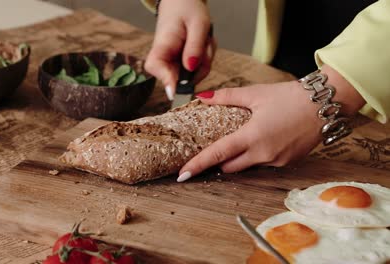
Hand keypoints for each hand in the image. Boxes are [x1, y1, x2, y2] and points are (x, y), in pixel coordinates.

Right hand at [145, 0, 214, 99]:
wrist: (182, 2)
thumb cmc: (187, 8)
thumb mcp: (198, 24)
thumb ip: (195, 47)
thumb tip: (190, 68)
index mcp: (161, 45)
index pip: (156, 67)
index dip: (167, 81)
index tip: (176, 93)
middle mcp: (163, 58)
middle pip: (180, 78)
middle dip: (200, 67)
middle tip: (206, 44)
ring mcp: (172, 63)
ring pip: (192, 76)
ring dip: (204, 61)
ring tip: (204, 40)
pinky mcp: (180, 64)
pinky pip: (196, 71)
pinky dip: (204, 59)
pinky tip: (203, 44)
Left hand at [177, 65, 365, 181]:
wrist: (325, 104)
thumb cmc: (289, 96)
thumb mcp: (255, 93)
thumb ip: (226, 96)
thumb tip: (201, 97)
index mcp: (251, 136)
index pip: (217, 155)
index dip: (197, 165)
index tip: (182, 175)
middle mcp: (263, 154)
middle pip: (229, 167)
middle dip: (219, 161)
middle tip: (215, 149)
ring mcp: (276, 161)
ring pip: (247, 167)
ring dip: (240, 158)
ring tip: (244, 139)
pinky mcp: (287, 163)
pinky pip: (264, 165)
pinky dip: (257, 156)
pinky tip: (264, 140)